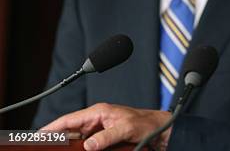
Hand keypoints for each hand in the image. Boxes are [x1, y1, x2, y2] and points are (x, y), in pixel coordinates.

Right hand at [41, 103, 170, 149]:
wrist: (162, 130)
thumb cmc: (147, 123)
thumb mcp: (126, 128)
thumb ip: (107, 136)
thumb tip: (88, 145)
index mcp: (99, 112)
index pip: (70, 119)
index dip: (52, 128)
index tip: (38, 136)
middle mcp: (98, 121)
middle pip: (71, 131)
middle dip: (59, 140)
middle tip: (46, 148)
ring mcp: (101, 131)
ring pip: (79, 141)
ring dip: (71, 147)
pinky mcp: (106, 140)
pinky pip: (89, 147)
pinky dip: (82, 150)